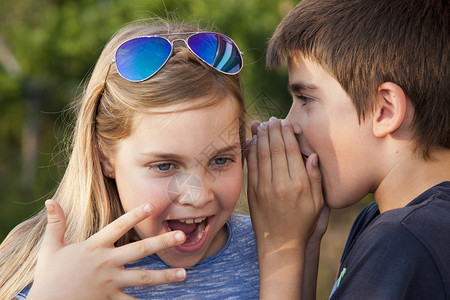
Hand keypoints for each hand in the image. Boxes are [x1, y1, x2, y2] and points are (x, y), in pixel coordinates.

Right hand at [28, 200, 186, 299]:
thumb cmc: (49, 276)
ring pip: (143, 278)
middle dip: (162, 242)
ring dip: (165, 276)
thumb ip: (56, 223)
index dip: (135, 215)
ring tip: (184, 274)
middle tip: (182, 235)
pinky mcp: (110, 299)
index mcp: (94, 247)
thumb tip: (50, 200)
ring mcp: (110, 282)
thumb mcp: (50, 247)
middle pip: (140, 250)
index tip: (151, 205)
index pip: (118, 226)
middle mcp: (106, 262)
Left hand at [246, 117, 324, 298]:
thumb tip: (311, 155)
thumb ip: (315, 178)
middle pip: (274, 149)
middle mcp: (280, 183)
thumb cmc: (303, 224)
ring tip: (261, 125)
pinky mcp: (252, 193)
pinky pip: (251, 167)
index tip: (284, 123)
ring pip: (261, 155)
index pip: (290, 151)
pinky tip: (251, 142)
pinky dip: (250, 152)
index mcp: (298, 184)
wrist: (280, 245)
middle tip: (272, 119)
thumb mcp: (317, 204)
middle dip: (272, 131)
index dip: (286, 134)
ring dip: (260, 137)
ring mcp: (264, 188)